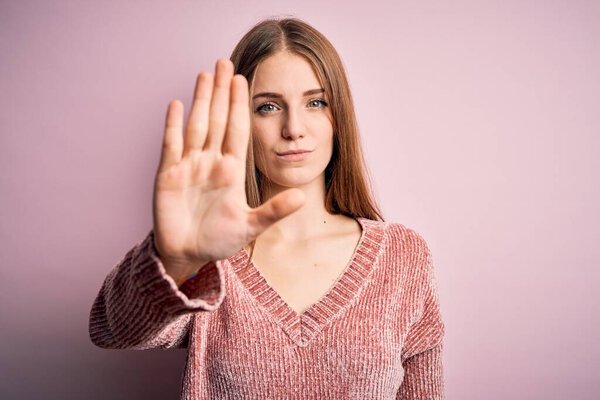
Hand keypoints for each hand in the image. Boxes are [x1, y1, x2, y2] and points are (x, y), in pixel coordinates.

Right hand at [152, 59, 304, 278]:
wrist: (187, 255)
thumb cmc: (218, 241)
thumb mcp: (250, 227)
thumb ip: (274, 211)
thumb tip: (301, 198)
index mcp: (231, 170)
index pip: (238, 130)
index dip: (240, 105)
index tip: (244, 79)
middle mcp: (210, 162)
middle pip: (218, 119)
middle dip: (222, 92)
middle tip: (224, 62)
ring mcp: (188, 166)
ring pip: (197, 125)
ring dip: (201, 100)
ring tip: (205, 74)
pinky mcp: (167, 175)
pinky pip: (171, 145)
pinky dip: (172, 125)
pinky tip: (176, 104)